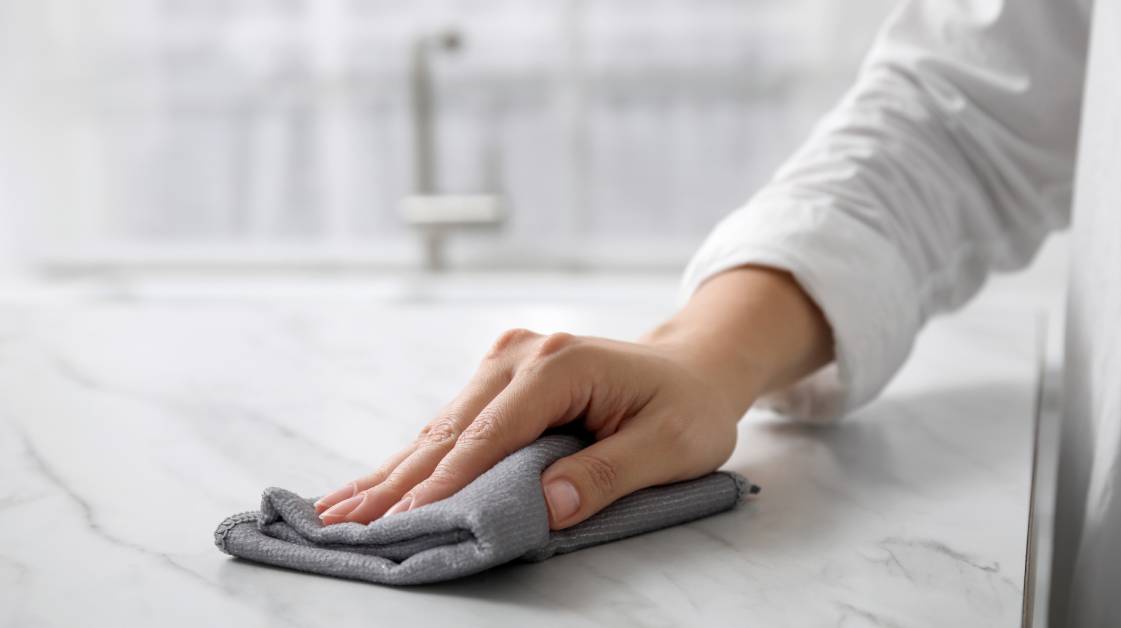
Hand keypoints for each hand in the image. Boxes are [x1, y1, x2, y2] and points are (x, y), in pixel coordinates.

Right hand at [315, 267, 832, 528]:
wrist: (695, 367)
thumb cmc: (689, 408)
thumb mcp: (669, 447)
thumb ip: (606, 474)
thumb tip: (546, 505)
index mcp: (560, 365)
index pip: (490, 434)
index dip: (446, 483)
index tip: (404, 520)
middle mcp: (522, 353)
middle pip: (450, 428)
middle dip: (396, 481)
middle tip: (341, 525)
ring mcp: (507, 359)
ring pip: (441, 426)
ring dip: (393, 472)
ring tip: (336, 510)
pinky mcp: (501, 375)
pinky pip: (453, 424)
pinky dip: (415, 458)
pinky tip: (376, 482)